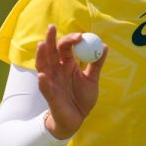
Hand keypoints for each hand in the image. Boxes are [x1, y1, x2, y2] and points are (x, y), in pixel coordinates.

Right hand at [35, 24, 107, 138]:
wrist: (77, 118)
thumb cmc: (82, 98)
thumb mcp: (92, 79)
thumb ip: (96, 63)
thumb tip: (104, 46)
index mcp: (68, 65)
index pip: (66, 48)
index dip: (71, 40)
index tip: (80, 35)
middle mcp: (57, 70)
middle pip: (51, 52)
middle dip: (51, 40)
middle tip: (51, 27)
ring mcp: (52, 82)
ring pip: (43, 66)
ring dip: (41, 56)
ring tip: (41, 45)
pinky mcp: (50, 96)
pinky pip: (45, 88)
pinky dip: (43, 82)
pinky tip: (42, 75)